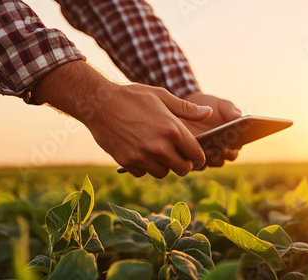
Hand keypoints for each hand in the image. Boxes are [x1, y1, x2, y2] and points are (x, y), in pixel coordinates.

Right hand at [31, 61, 211, 177]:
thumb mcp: (162, 96)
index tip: (196, 156)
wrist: (99, 103)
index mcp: (173, 130)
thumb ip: (187, 109)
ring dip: (164, 166)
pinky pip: (143, 173)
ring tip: (158, 152)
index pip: (196, 154)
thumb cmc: (133, 97)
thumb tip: (208, 113)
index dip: (198, 156)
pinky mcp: (127, 162)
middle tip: (178, 156)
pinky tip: (141, 152)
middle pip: (182, 169)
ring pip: (163, 173)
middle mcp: (160, 147)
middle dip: (183, 163)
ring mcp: (143, 156)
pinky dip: (144, 166)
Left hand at [180, 91, 241, 167]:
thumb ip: (230, 109)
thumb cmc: (207, 105)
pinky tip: (193, 154)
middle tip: (220, 149)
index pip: (236, 149)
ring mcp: (205, 153)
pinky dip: (196, 162)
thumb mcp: (219, 104)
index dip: (234, 149)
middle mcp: (219, 149)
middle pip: (225, 158)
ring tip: (207, 150)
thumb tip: (239, 117)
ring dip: (211, 159)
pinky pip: (196, 164)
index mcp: (230, 138)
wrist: (185, 106)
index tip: (232, 144)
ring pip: (211, 163)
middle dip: (224, 155)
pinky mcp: (191, 156)